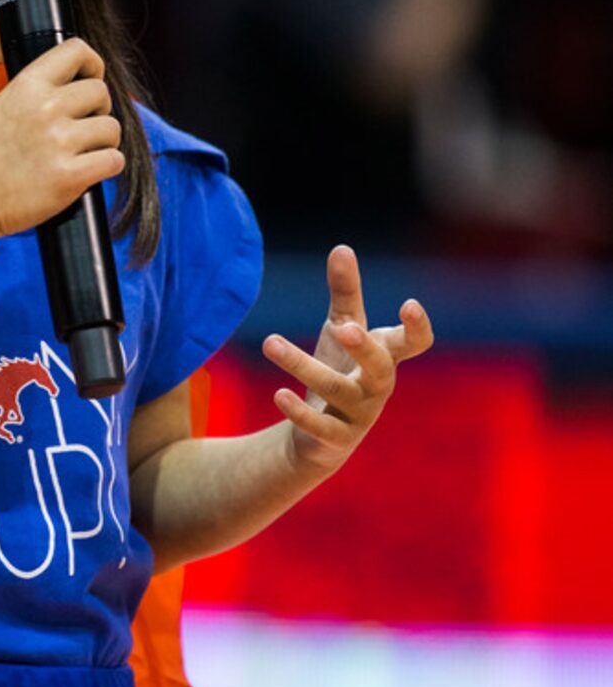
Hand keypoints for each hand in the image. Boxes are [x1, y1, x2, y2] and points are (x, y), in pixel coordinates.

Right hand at [0, 38, 122, 242]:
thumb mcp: (1, 107)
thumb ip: (35, 94)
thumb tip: (73, 87)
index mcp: (27, 85)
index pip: (77, 50)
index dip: (92, 66)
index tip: (90, 81)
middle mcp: (45, 108)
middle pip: (102, 92)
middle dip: (98, 111)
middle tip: (83, 129)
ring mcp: (58, 142)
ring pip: (111, 129)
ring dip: (103, 142)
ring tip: (82, 154)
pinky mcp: (69, 176)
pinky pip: (113, 160)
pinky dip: (107, 167)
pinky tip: (89, 171)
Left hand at [262, 244, 432, 475]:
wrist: (319, 437)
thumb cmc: (340, 370)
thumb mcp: (340, 328)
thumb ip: (345, 292)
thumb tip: (342, 247)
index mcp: (386, 358)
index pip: (414, 344)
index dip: (417, 328)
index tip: (409, 305)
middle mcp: (378, 387)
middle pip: (380, 367)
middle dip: (364, 348)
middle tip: (343, 327)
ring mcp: (358, 416)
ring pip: (335, 390)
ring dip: (302, 366)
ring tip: (269, 342)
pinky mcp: (333, 439)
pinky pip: (318, 427)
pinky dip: (298, 411)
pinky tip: (278, 393)